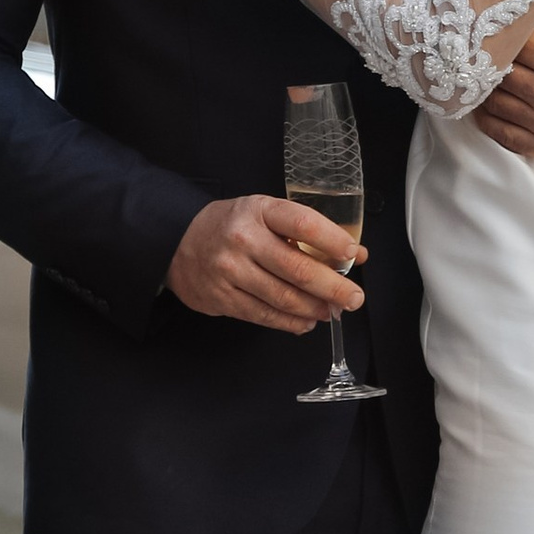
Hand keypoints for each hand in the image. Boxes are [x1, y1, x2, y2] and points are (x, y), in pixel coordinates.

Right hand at [168, 195, 362, 331]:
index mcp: (259, 210)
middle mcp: (244, 239)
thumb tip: (355, 253)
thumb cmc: (233, 226)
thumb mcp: (266, 214)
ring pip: (284, 298)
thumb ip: (308, 232)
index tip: (354, 254)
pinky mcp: (223, 298)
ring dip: (315, 309)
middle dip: (334, 288)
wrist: (178, 241)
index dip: (333, 241)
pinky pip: (265, 315)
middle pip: (299, 269)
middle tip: (354, 297)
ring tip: (332, 311)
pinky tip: (307, 321)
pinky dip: (291, 322)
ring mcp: (231, 271)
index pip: (303, 224)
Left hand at [473, 0, 533, 161]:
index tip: (494, 26)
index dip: (499, 33)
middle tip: (482, 47)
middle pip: (498, 73)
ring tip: (482, 72)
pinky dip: (488, 120)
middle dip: (490, 59)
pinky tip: (487, 103)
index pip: (511, 44)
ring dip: (486, 87)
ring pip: (495, 103)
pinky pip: (503, 135)